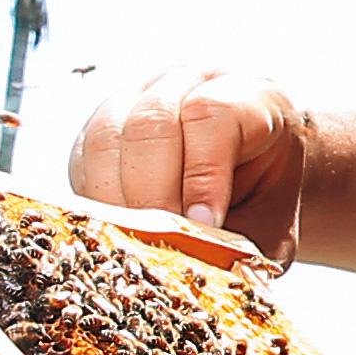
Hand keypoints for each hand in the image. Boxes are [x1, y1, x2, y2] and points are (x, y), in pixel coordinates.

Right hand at [71, 67, 307, 261]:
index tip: (203, 226)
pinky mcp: (100, 130)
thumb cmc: (266, 203)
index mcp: (248, 95)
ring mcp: (138, 99)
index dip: (202, 175)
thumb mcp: (272, 228)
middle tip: (161, 245)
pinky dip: (97, 204)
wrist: (259, 184)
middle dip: (152, 194)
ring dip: (117, 201)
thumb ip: (240, 248)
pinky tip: (120, 233)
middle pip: (150, 123)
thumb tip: (196, 270)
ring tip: (138, 244)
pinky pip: (83, 162)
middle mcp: (188, 84)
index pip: (212, 115)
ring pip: (106, 138)